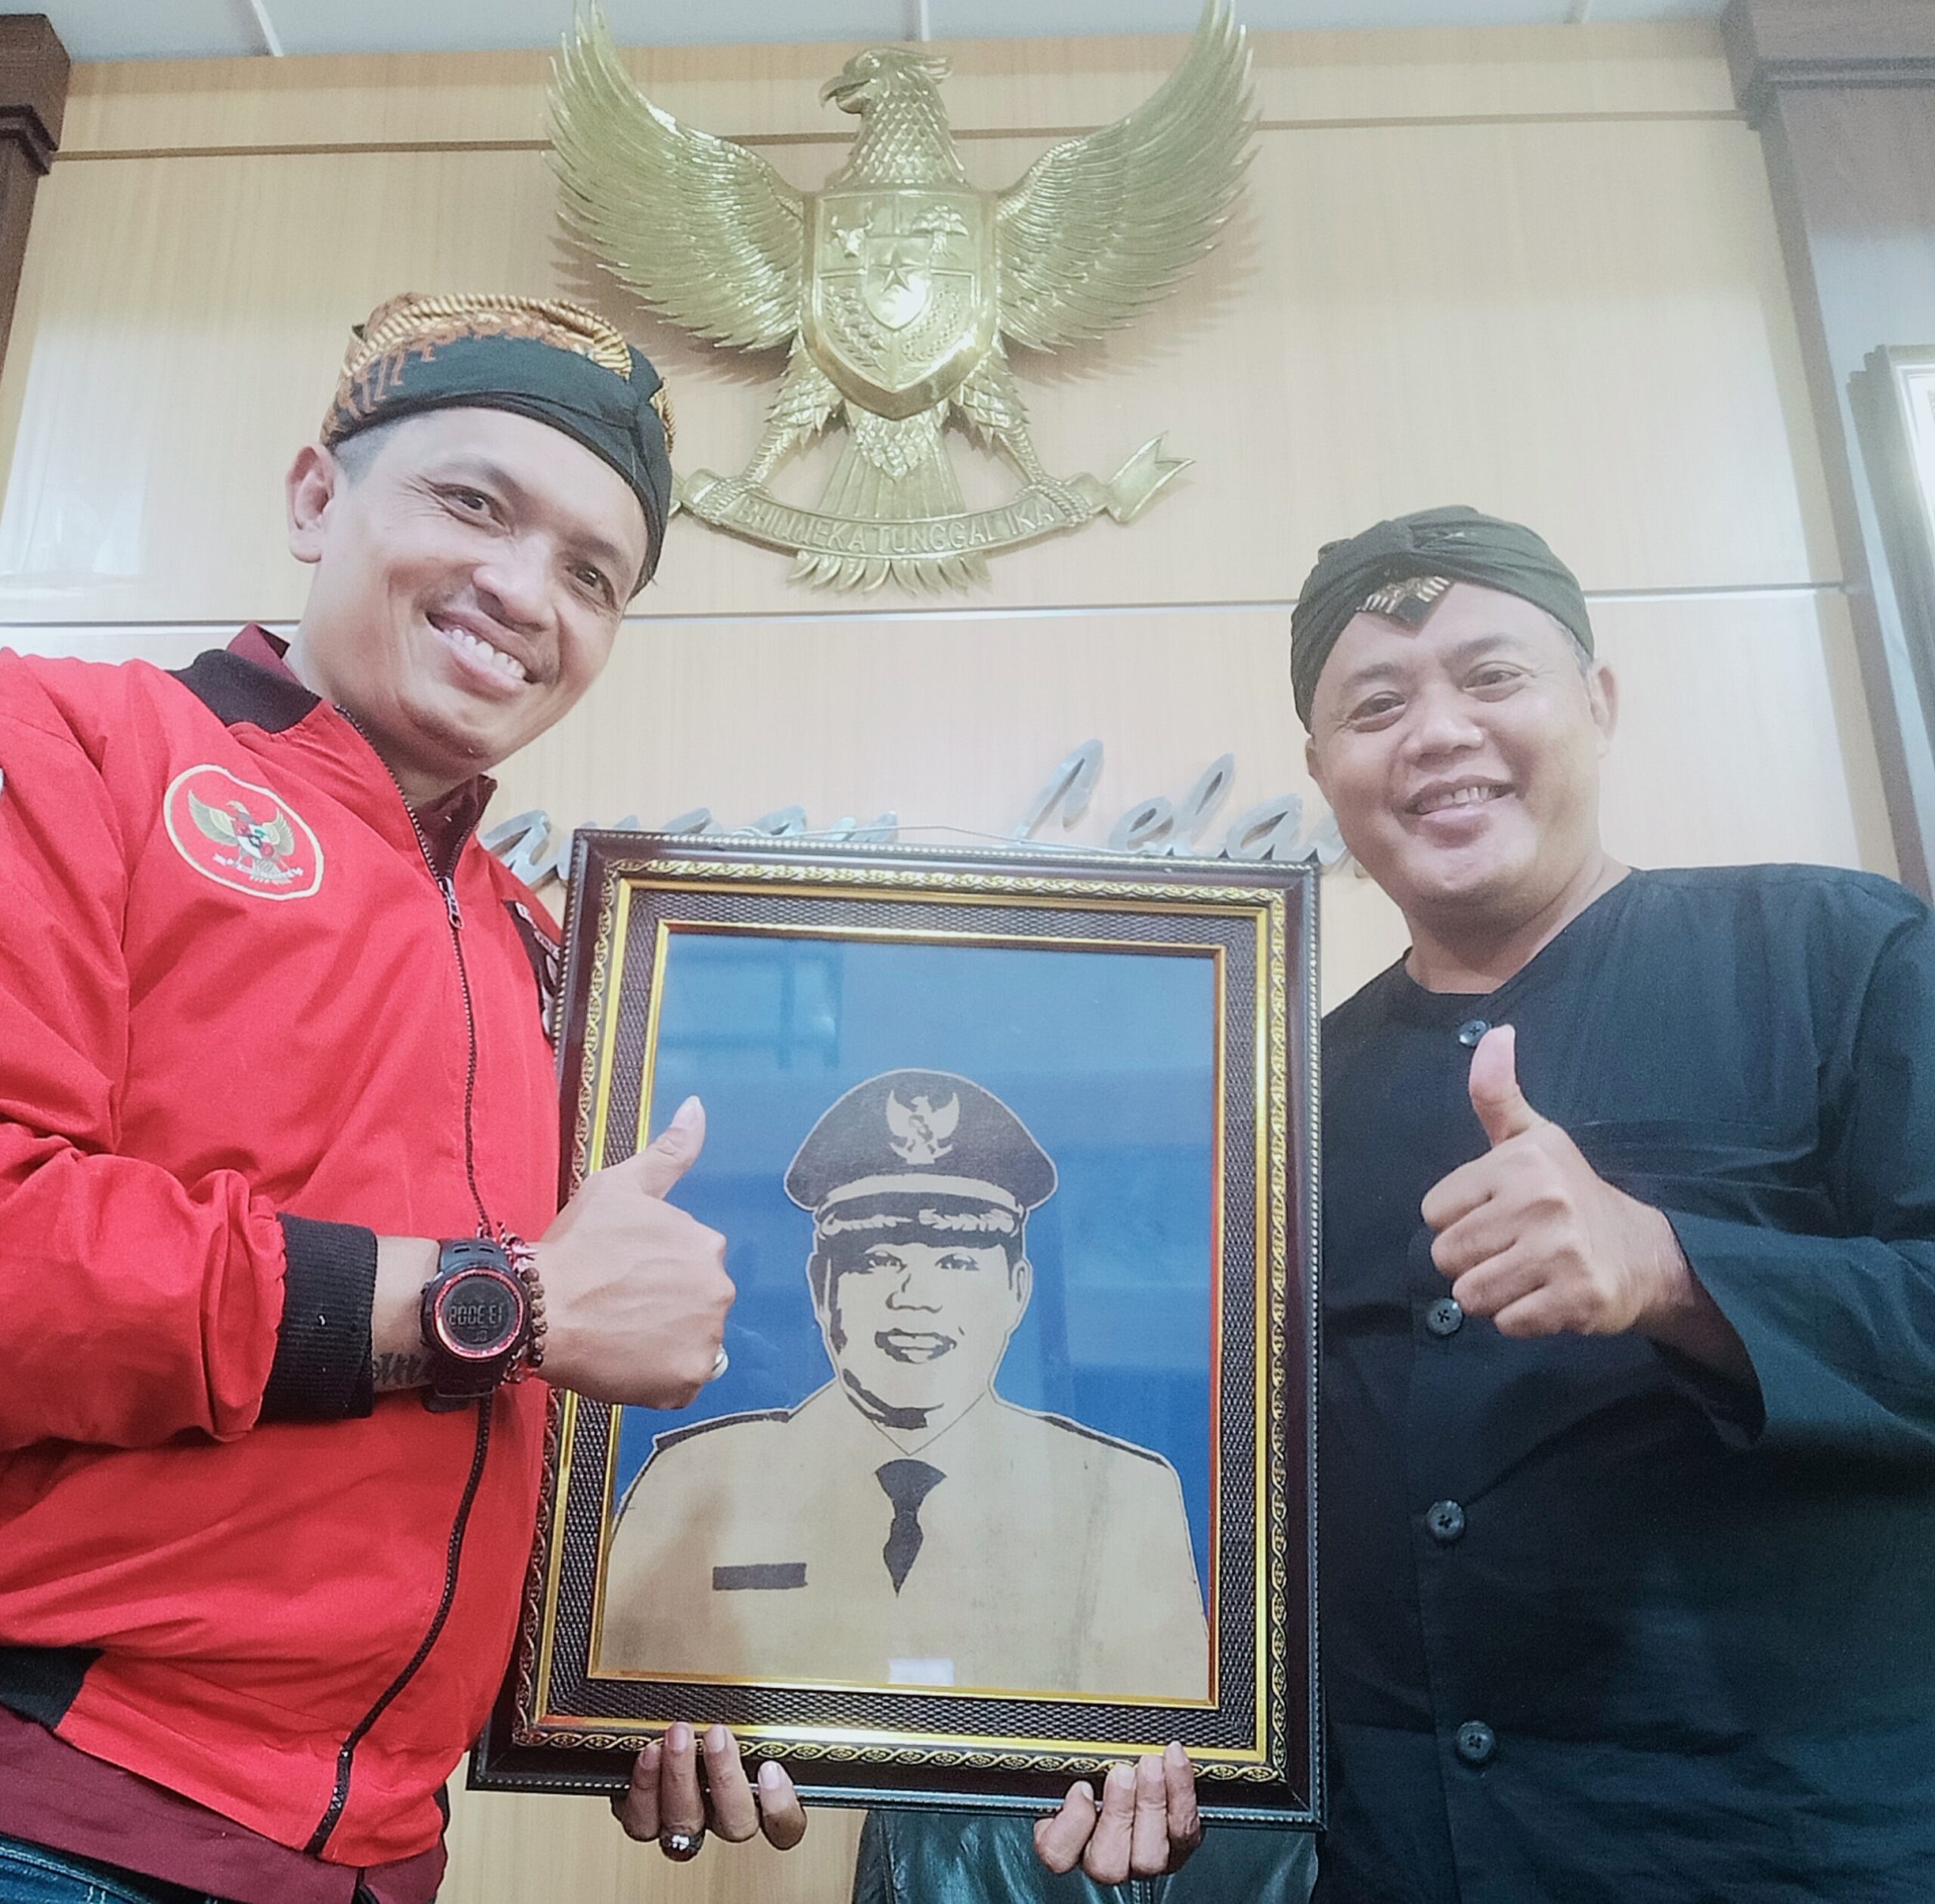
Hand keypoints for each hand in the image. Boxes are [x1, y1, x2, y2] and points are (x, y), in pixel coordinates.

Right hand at [537, 1097, 733, 1406]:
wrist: (538, 1308)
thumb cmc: (575, 1246)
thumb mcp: (620, 1185)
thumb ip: (671, 1151)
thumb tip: (698, 1106)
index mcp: (706, 1243)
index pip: (689, 1263)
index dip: (652, 1270)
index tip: (619, 1274)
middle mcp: (719, 1288)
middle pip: (695, 1302)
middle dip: (664, 1305)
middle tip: (616, 1306)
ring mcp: (706, 1337)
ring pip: (690, 1340)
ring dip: (663, 1340)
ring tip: (619, 1334)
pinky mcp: (687, 1380)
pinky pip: (680, 1380)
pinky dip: (659, 1376)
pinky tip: (626, 1363)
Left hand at [611, 1721, 806, 1858]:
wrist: (662, 1721)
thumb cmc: (711, 1712)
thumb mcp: (742, 1703)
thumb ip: (760, 1702)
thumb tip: (781, 1663)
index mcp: (759, 1796)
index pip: (785, 1826)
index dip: (780, 1807)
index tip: (770, 1768)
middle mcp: (724, 1816)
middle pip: (735, 1824)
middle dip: (725, 1778)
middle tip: (717, 1735)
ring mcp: (685, 1821)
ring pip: (688, 1825)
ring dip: (682, 1779)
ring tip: (678, 1735)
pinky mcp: (646, 1819)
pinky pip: (644, 1822)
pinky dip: (646, 1788)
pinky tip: (649, 1753)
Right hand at [1034, 1744, 1201, 1883]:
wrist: (1140, 1768)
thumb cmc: (1101, 1766)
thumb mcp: (1076, 1761)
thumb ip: (1069, 1764)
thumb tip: (1065, 1753)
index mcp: (1070, 1840)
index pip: (1057, 1855)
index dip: (1071, 1824)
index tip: (1082, 1787)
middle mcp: (1106, 1860)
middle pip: (1107, 1864)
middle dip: (1118, 1813)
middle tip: (1122, 1772)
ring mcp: (1144, 1859)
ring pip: (1149, 1856)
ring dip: (1151, 1805)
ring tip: (1151, 1765)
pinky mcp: (1179, 1847)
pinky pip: (1184, 1830)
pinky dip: (1181, 1792)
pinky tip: (1174, 1761)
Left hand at [1421, 1026, 1746, 1377]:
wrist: (1646, 1254)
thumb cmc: (1572, 1193)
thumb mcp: (1533, 1138)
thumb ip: (1498, 1094)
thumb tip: (1495, 1030)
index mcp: (1521, 1161)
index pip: (1434, 1211)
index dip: (1459, 1218)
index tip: (1499, 1214)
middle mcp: (1541, 1201)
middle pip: (1446, 1255)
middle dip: (1472, 1260)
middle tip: (1513, 1249)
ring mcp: (1560, 1252)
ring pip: (1470, 1294)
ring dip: (1492, 1294)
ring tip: (1528, 1272)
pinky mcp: (1576, 1298)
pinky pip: (1507, 1323)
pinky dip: (1521, 1319)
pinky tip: (1547, 1297)